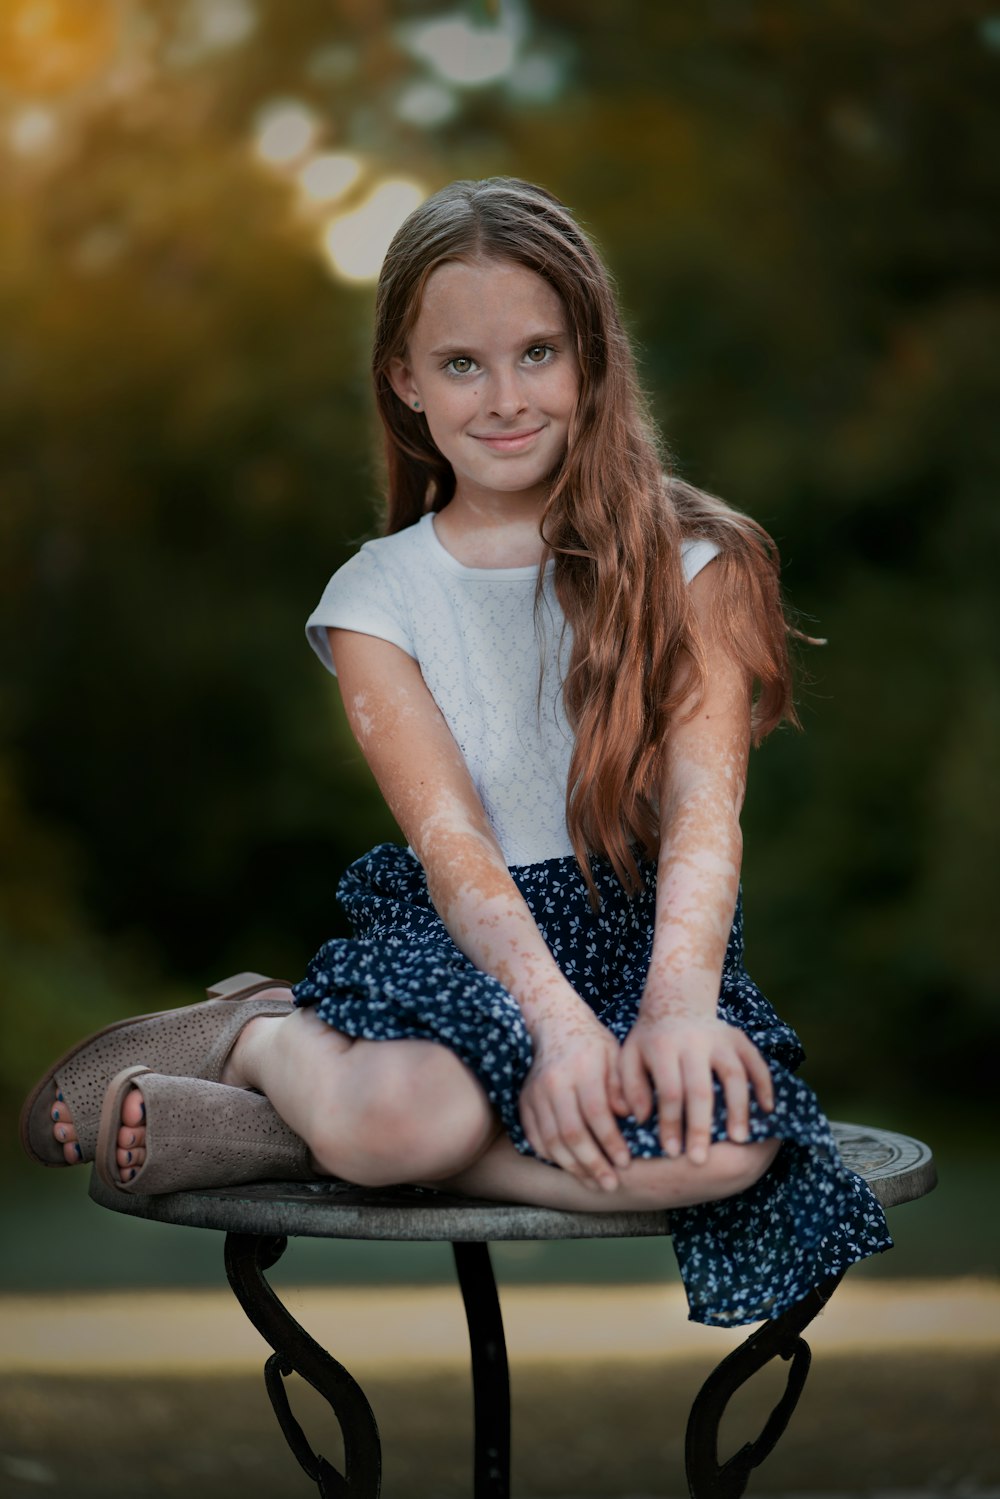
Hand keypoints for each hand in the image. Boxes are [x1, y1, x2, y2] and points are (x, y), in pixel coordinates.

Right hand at [519, 1012, 631, 1191]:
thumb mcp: (615, 1055)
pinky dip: (552, 1157)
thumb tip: (631, 1116)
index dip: (611, 1142)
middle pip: (572, 1133)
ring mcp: (534, 1093)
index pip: (596, 1114)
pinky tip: (570, 1168)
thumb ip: (622, 1085)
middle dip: (592, 1164)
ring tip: (592, 1183)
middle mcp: (553, 1082)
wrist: (554, 1024)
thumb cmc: (592, 1043)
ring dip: (573, 1167)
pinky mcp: (524, 1102)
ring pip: (551, 1141)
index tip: (625, 1163)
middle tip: (610, 1184)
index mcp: (581, 1068)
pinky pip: (535, 1137)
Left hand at [620, 1013, 773, 1165]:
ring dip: (738, 1110)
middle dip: (700, 1127)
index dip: (670, 1123)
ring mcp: (721, 1037)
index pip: (669, 1091)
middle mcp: (694, 1041)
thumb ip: (629, 1087)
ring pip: (734, 1076)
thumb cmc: (649, 1041)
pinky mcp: (740, 1038)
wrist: (676, 1001)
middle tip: (700, 1160)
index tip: (672, 1153)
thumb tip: (640, 1118)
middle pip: (700, 1089)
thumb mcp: (629, 1057)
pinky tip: (767, 1111)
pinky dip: (764, 1086)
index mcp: (663, 1046)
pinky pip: (757, 1063)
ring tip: (738, 1141)